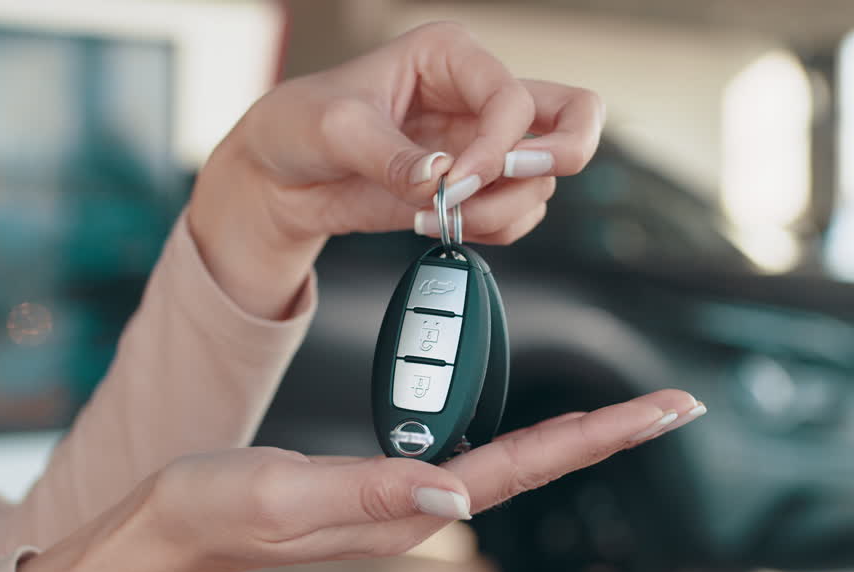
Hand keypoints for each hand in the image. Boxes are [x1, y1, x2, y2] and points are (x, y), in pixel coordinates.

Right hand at [17, 390, 703, 571]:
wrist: (166, 531)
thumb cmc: (212, 509)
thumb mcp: (283, 493)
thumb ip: (371, 489)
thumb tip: (457, 488)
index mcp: (404, 508)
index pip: (520, 468)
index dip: (596, 436)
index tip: (662, 411)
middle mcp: (419, 509)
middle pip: (535, 466)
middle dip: (608, 434)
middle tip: (675, 405)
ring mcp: (404, 501)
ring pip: (510, 463)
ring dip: (573, 436)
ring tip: (626, 412)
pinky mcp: (384, 488)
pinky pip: (471, 458)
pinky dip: (520, 437)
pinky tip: (535, 427)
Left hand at [188, 21, 604, 317]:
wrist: (279, 179)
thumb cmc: (299, 125)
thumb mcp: (335, 128)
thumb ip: (390, 155)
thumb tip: (440, 178)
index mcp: (450, 57)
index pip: (512, 98)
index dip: (494, 147)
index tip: (451, 182)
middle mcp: (477, 98)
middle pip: (574, 115)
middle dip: (560, 156)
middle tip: (514, 180)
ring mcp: (481, 148)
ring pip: (541, 183)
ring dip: (500, 210)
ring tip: (436, 215)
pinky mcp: (472, 192)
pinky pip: (517, 217)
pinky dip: (489, 231)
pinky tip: (434, 224)